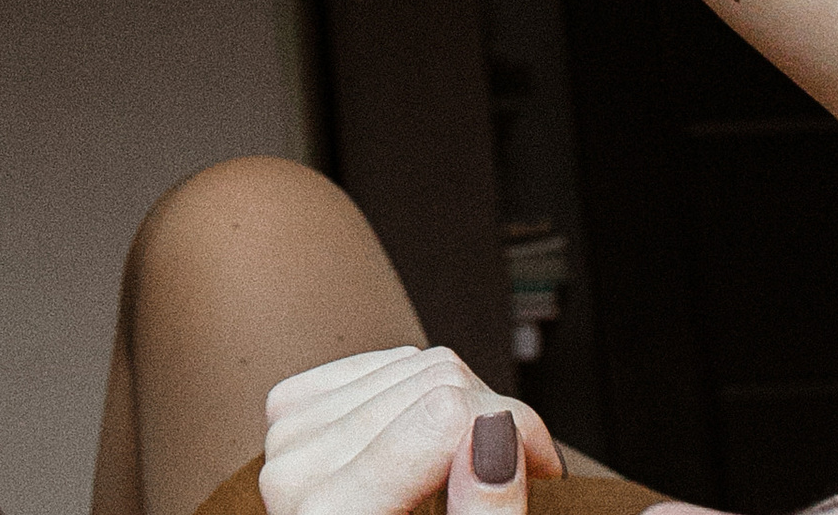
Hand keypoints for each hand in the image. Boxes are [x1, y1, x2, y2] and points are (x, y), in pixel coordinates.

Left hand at [262, 347, 559, 514]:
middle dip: (495, 420)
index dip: (516, 433)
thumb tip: (498, 430)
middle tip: (521, 475)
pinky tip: (433, 444)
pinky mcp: (292, 406)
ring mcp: (288, 431)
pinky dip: (423, 395)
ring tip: (478, 466)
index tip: (548, 473)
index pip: (443, 414)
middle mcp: (297, 469)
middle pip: (433, 383)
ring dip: (464, 407)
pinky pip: (384, 362)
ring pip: (414, 364)